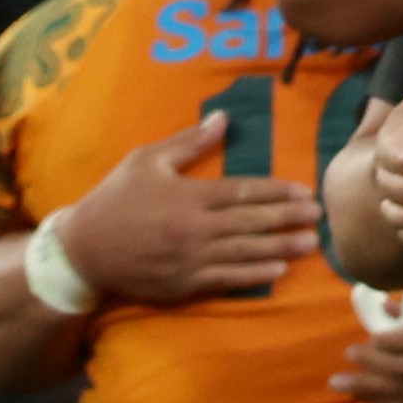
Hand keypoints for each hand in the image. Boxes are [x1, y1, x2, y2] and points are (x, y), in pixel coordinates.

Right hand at [45, 110, 323, 302]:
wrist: (83, 250)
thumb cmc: (114, 199)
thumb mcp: (146, 160)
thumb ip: (188, 142)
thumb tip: (223, 119)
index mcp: (189, 195)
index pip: (243, 191)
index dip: (277, 192)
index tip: (304, 192)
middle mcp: (195, 227)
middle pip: (251, 222)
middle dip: (288, 218)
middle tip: (318, 216)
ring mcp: (191, 258)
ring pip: (245, 252)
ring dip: (281, 248)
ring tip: (310, 244)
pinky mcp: (184, 283)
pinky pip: (226, 279)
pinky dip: (254, 276)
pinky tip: (277, 271)